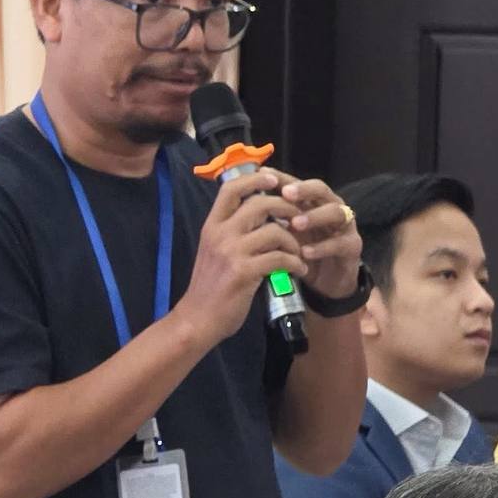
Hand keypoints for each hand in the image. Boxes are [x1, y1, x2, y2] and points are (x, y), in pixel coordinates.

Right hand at [175, 170, 307, 344]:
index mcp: (211, 226)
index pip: (231, 188)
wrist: (198, 319)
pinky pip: (279, 258)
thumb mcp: (213, 251)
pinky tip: (298, 270)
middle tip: (299, 219)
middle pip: (260, 204)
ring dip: (294, 241)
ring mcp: (232, 252)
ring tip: (299, 253)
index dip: (255, 178)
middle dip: (286, 208)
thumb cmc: (208, 287)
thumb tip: (260, 215)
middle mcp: (220, 234)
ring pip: (274, 231)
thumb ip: (231, 232)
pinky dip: (295, 263)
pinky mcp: (244, 272)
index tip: (273, 179)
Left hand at [271, 172, 362, 299]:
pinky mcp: (352, 247)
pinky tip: (305, 252)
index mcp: (312, 202)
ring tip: (295, 224)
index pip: (298, 183)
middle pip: (321, 190)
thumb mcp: (287, 234)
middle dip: (304, 190)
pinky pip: (340, 243)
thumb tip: (246, 202)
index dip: (282, 178)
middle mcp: (331, 207)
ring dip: (314, 216)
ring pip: (335, 213)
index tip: (263, 175)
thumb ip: (273, 218)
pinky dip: (322, 247)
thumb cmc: (304, 252)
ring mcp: (345, 226)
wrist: (327, 282)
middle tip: (285, 194)